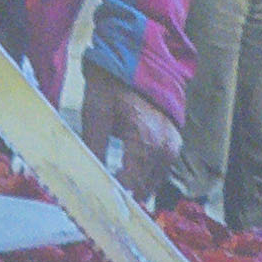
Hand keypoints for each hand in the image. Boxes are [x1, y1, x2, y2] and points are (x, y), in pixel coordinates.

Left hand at [81, 68, 185, 201]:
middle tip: (100, 199)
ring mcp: (172, 145)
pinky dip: (144, 175)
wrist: (137, 59)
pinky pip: (160, 169)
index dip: (114, 198)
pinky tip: (127, 176)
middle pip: (144, 187)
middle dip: (123, 195)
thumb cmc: (113, 83)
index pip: (132, 184)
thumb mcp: (96, 112)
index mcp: (146, 139)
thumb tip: (88, 177)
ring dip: (135, 187)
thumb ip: (93, 147)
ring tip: (112, 191)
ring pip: (153, 181)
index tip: (96, 202)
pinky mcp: (174, 142)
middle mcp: (165, 146)